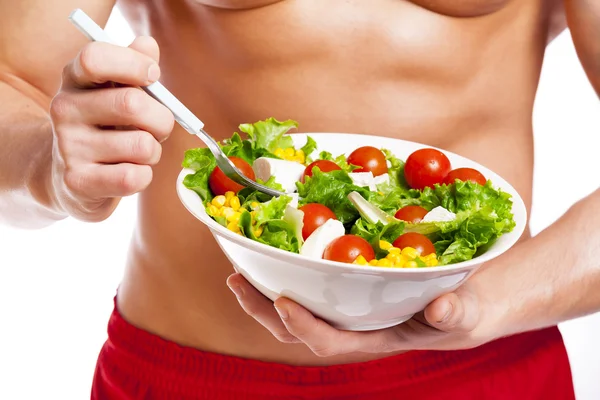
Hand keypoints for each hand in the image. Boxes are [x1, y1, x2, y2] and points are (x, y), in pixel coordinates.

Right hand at [49, 37, 174, 221]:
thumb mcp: (116, 91)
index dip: (134, 64)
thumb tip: (147, 45)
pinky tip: (131, 172)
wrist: (73, 177)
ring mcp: (68, 146)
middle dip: (162, 119)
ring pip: (142, 145)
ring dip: (154, 152)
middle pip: (132, 104)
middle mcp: (64, 108)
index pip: (96, 58)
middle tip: (160, 128)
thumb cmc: (106, 126)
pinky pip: (134, 177)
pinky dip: (145, 176)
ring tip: (139, 152)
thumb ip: (135, 65)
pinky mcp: (78, 181)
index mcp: (75, 78)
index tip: (154, 76)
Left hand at [227, 271, 500, 355]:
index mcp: (376, 338)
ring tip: (237, 274)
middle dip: (263, 311)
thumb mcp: (467, 312)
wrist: (465, 304)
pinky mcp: (347, 296)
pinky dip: (285, 278)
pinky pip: (308, 292)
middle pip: (298, 329)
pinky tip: (269, 258)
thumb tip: (442, 308)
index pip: (331, 342)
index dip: (304, 326)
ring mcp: (347, 313)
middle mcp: (354, 328)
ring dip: (263, 296)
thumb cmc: (466, 311)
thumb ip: (456, 313)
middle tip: (236, 282)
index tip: (282, 301)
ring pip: (296, 312)